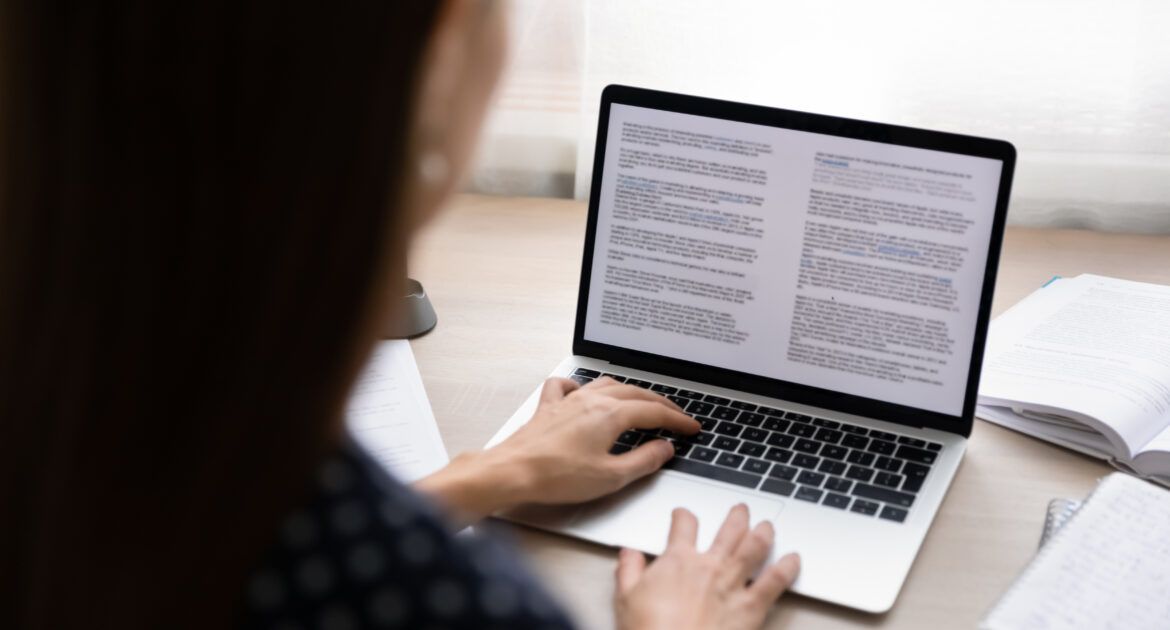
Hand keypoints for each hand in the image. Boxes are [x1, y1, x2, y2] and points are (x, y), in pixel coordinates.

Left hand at [487, 376, 700, 503]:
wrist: (513, 471)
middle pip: (636, 394)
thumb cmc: (557, 476)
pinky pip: (568, 386)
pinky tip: (584, 392)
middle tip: (677, 416)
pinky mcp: (549, 407)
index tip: (692, 428)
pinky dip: (582, 385)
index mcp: (610, 415)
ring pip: (607, 384)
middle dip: (661, 404)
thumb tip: (665, 448)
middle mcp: (591, 400)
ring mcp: (569, 401)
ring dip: (630, 392)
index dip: (677, 420)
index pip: (654, 412)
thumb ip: (644, 460)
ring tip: (642, 402)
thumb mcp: (611, 476)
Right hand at [615, 505, 800, 629]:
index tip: (683, 515)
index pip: (683, 525)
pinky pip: (775, 581)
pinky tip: (794, 559)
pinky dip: (787, 568)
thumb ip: (629, 571)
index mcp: (678, 561)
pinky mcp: (752, 607)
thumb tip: (628, 554)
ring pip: (755, 547)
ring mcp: (733, 584)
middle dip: (737, 516)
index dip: (683, 516)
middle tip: (741, 510)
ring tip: (768, 525)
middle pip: (728, 530)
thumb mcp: (626, 598)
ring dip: (763, 532)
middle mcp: (710, 566)